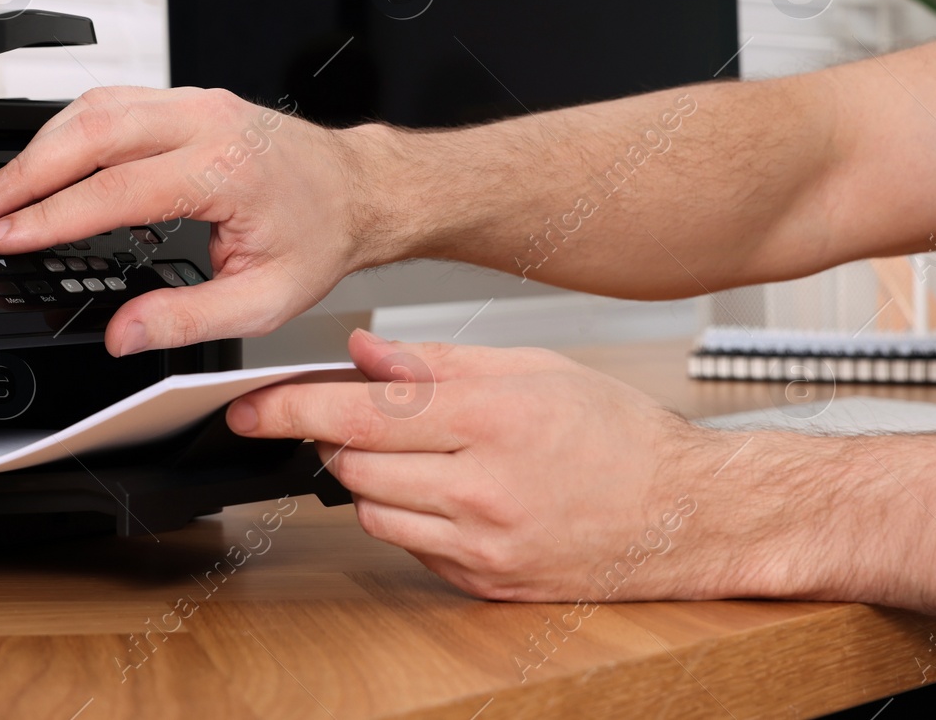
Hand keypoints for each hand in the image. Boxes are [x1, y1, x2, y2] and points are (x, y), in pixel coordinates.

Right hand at [0, 87, 395, 355]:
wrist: (357, 190)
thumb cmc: (318, 236)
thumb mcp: (264, 300)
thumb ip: (187, 319)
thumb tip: (123, 336)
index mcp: (223, 170)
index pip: (113, 190)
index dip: (49, 216)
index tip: (6, 236)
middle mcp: (205, 123)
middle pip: (91, 131)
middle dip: (25, 171)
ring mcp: (196, 103)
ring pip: (96, 107)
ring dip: (41, 146)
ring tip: (1, 191)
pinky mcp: (188, 100)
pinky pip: (114, 102)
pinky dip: (69, 130)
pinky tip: (46, 159)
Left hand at [227, 329, 799, 602]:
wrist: (687, 516)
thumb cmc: (617, 433)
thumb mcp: (530, 368)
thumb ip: (436, 362)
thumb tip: (361, 353)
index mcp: (492, 419)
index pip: (358, 413)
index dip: (290, 408)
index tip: (248, 408)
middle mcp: (483, 488)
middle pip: (352, 465)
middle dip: (335, 436)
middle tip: (351, 414)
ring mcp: (482, 545)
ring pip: (370, 509)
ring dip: (369, 478)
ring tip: (418, 452)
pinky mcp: (484, 583)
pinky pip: (407, 545)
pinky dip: (405, 515)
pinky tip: (447, 491)